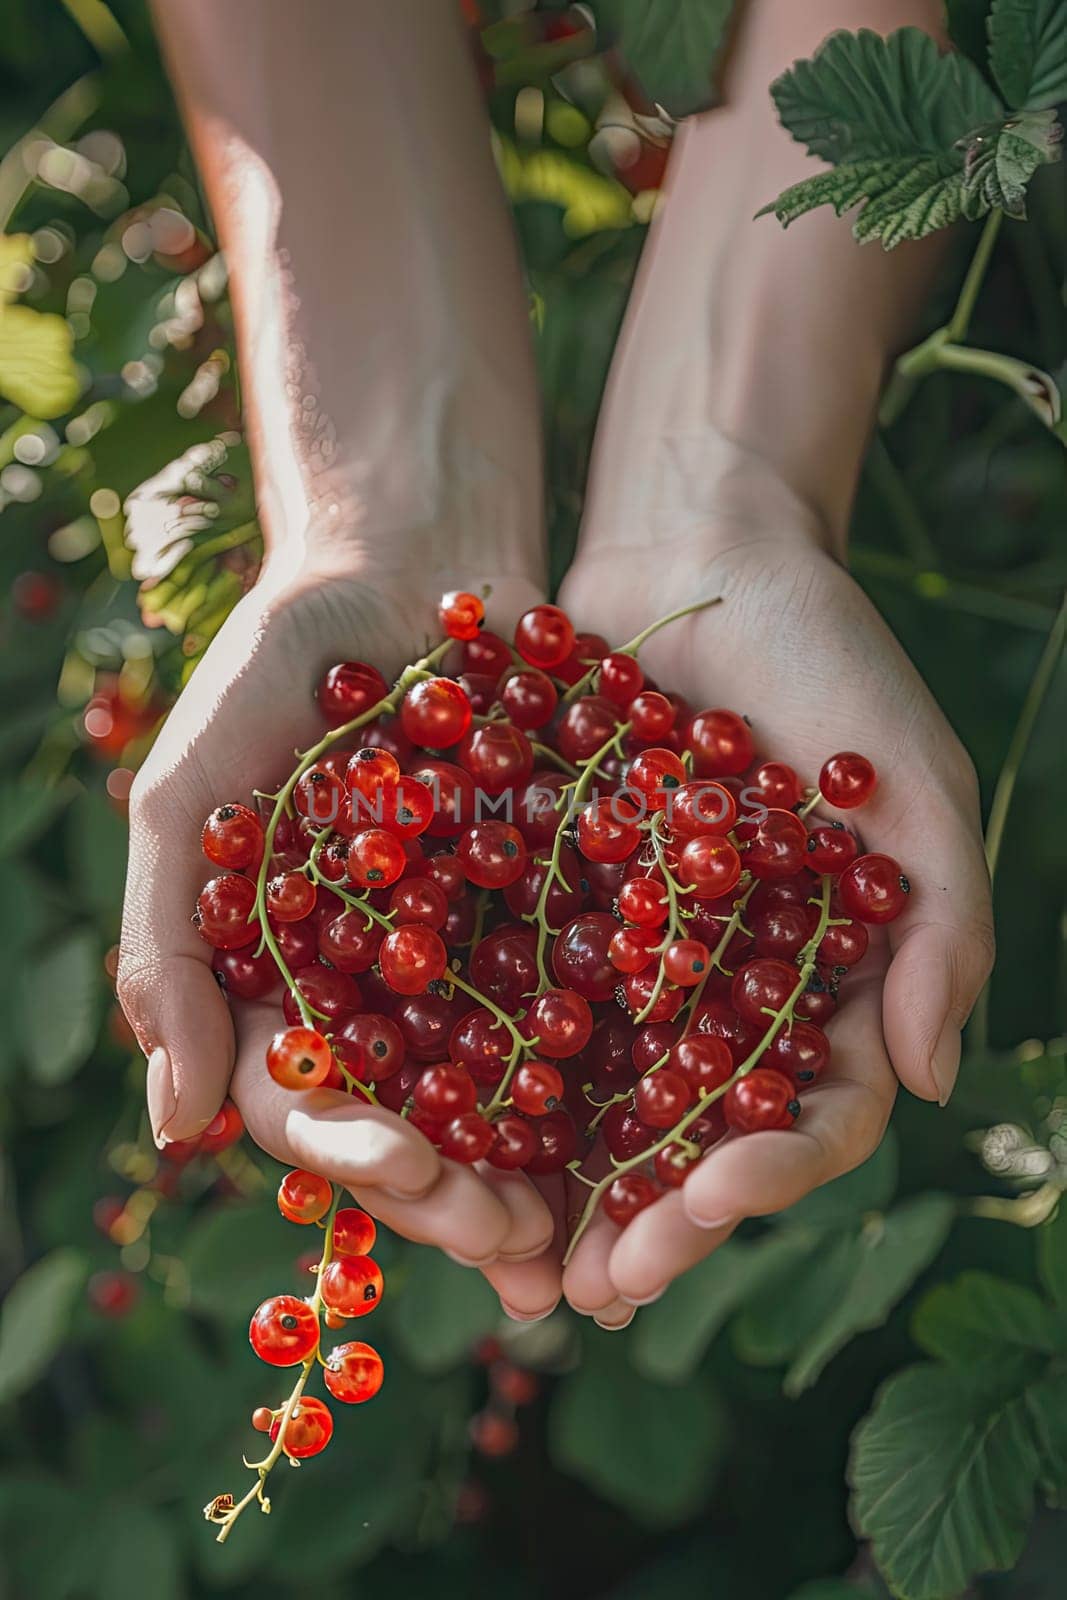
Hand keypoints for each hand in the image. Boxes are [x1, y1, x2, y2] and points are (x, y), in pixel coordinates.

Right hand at [118, 561, 560, 1318]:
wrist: (408, 559)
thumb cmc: (277, 670)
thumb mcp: (191, 794)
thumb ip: (167, 948)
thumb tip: (168, 1125)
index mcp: (280, 980)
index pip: (303, 1098)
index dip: (352, 1147)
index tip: (409, 1167)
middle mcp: (373, 990)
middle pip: (410, 1120)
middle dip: (456, 1190)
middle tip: (517, 1241)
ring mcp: (466, 958)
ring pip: (501, 1092)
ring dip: (538, 1168)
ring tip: (586, 1233)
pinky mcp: (552, 913)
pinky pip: (585, 1005)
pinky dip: (614, 1069)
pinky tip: (661, 1126)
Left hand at [556, 474, 993, 1324]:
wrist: (700, 555)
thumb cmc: (829, 659)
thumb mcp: (910, 785)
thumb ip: (939, 929)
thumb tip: (924, 1081)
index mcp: (831, 978)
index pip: (813, 1112)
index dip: (767, 1171)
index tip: (708, 1203)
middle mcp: (732, 988)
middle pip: (696, 1133)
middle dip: (655, 1215)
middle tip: (597, 1290)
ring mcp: (642, 955)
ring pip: (603, 1098)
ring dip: (564, 1186)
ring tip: (519, 1262)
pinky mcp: (558, 907)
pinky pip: (524, 1005)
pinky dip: (492, 1075)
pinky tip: (444, 1133)